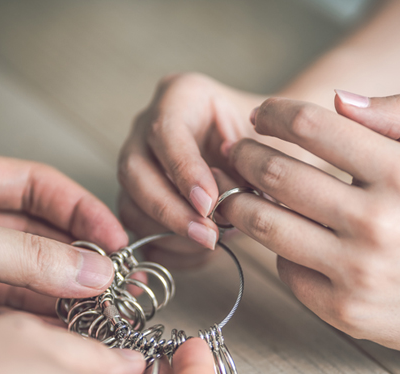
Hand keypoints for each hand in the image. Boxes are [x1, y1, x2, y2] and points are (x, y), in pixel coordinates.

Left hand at [0, 148, 127, 373]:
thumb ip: (24, 256)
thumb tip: (91, 271)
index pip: (34, 188)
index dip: (79, 211)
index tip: (115, 239)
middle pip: (34, 239)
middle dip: (76, 261)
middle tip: (116, 285)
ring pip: (21, 283)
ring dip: (61, 298)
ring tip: (102, 313)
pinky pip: (0, 319)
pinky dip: (33, 327)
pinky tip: (64, 332)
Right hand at [117, 72, 265, 263]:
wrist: (266, 153)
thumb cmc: (269, 143)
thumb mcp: (269, 143)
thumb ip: (250, 166)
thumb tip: (223, 206)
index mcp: (182, 96)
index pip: (166, 132)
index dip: (184, 172)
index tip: (209, 203)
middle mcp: (148, 125)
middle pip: (135, 170)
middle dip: (170, 210)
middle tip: (208, 236)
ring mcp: (138, 162)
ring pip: (130, 203)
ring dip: (168, 233)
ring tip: (210, 243)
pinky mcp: (137, 197)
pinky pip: (137, 229)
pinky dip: (166, 247)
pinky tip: (199, 251)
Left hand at [216, 93, 399, 362]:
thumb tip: (338, 100)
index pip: (311, 127)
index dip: (275, 115)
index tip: (263, 116)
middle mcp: (376, 222)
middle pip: (277, 175)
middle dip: (245, 156)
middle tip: (237, 152)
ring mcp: (357, 272)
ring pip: (267, 226)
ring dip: (242, 204)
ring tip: (239, 195)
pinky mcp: (346, 312)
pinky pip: (287, 273)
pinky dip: (279, 253)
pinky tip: (287, 242)